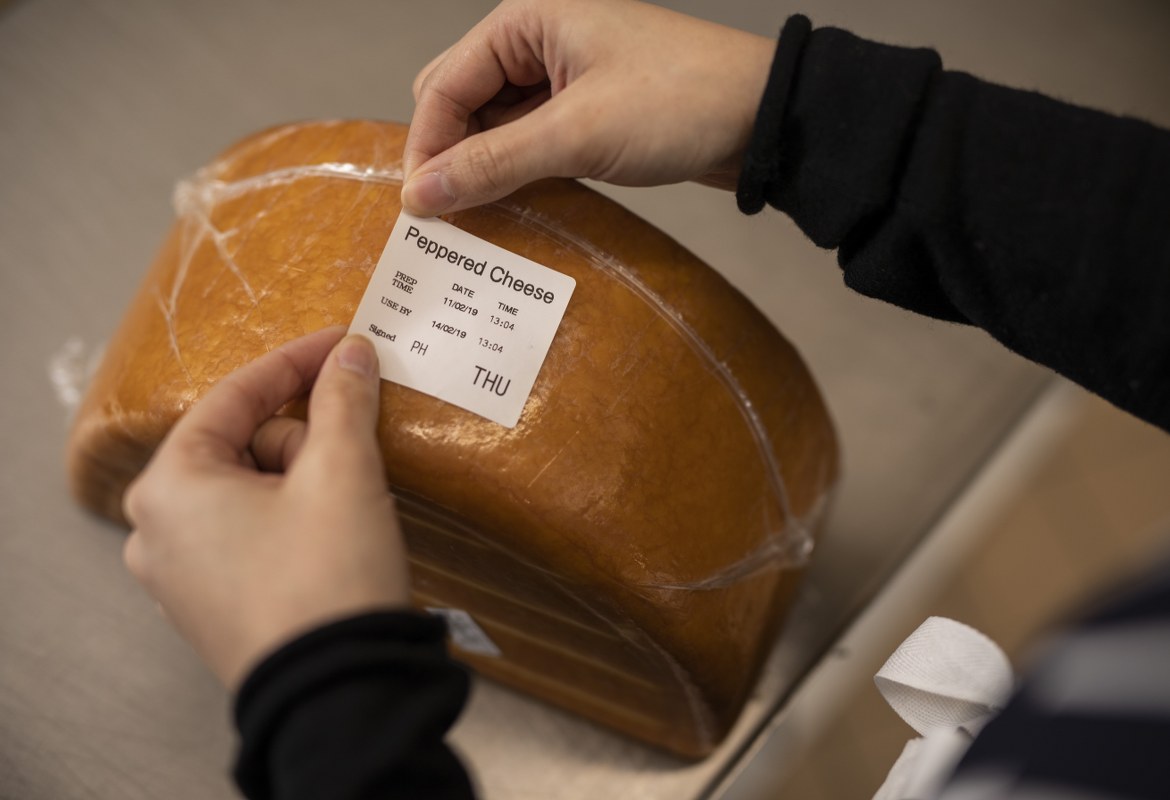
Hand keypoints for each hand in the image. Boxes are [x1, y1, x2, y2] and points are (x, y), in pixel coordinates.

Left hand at [122, 328, 410, 689]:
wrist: (338, 694)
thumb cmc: (327, 580)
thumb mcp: (343, 474)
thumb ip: (343, 402)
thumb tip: (351, 355)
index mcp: (170, 487)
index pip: (236, 396)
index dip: (298, 363)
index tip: (343, 344)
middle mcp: (158, 530)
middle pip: (242, 445)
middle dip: (304, 439)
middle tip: (354, 453)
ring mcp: (179, 576)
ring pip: (248, 491)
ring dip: (302, 480)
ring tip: (348, 506)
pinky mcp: (211, 607)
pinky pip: (248, 535)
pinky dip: (291, 519)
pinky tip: (331, 534)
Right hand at [401, 0, 774, 215]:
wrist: (764, 118)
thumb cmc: (679, 101)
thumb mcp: (576, 135)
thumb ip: (492, 164)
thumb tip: (421, 194)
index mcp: (524, 23)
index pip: (442, 86)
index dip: (425, 148)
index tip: (420, 208)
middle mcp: (536, 43)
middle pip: (460, 103)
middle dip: (449, 156)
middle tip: (447, 218)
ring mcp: (562, 78)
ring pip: (494, 127)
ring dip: (483, 170)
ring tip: (475, 222)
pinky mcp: (585, 111)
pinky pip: (529, 142)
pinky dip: (516, 173)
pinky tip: (513, 208)